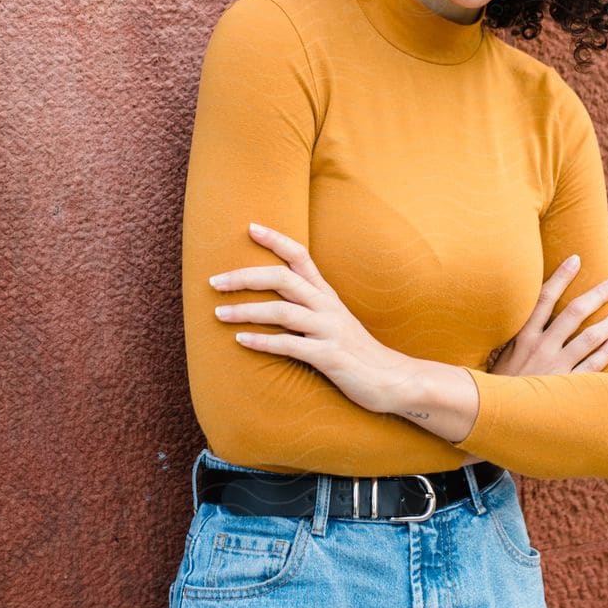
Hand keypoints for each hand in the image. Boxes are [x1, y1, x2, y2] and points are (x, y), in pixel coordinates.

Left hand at [209, 223, 419, 415]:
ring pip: (281, 311)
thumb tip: (277, 298)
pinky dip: (262, 341)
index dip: (275, 239)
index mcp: (326, 295)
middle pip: (282, 278)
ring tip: (218, 312)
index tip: (250, 227)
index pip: (300, 256)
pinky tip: (240, 341)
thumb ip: (309, 307)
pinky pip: (289, 345)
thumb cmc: (357, 352)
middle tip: (214, 281)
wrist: (394, 379)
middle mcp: (327, 306)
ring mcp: (329, 330)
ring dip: (245, 310)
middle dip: (244, 276)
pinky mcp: (329, 356)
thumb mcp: (335, 321)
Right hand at [456, 254, 607, 466]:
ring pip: (590, 337)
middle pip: (574, 312)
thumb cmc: (495, 385)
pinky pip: (593, 365)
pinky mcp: (565, 386)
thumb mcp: (499, 355)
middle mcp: (540, 346)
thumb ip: (515, 336)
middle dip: (597, 294)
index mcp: (522, 335)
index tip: (576, 259)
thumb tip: (527, 314)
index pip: (544, 297)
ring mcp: (555, 366)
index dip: (561, 276)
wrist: (491, 417)